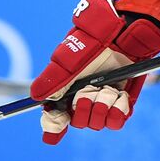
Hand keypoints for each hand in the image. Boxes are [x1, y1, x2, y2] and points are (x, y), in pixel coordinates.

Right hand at [30, 0, 159, 143]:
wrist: (124, 34)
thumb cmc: (94, 42)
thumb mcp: (69, 59)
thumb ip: (52, 78)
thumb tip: (35, 96)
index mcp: (66, 91)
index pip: (55, 119)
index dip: (54, 126)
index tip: (59, 121)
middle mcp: (83, 99)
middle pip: (78, 122)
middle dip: (83, 108)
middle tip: (88, 90)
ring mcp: (103, 101)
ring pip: (97, 123)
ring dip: (101, 107)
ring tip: (107, 89)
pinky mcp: (122, 101)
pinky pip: (117, 121)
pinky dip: (118, 111)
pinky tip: (120, 95)